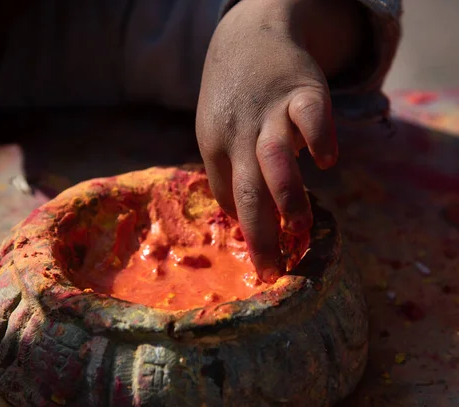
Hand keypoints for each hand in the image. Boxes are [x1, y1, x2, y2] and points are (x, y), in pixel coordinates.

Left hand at [196, 0, 363, 281]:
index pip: (226, 196)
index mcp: (214, 146)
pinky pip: (310, 115)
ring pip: (272, 158)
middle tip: (271, 270)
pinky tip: (326, 161)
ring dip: (286, 193)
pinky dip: (319, 137)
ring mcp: (269, 112)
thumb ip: (226, 171)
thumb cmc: (233, 97)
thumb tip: (238, 218)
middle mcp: (237, 133)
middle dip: (258, 235)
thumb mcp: (215, 131)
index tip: (259, 257)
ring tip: (298, 224)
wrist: (247, 36)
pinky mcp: (302, 90)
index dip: (244, 227)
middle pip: (245, 190)